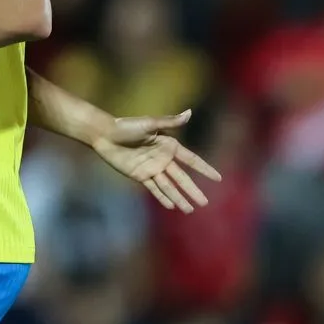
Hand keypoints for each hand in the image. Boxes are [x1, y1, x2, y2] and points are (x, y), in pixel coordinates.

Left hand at [89, 110, 222, 212]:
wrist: (105, 135)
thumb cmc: (127, 126)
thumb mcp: (149, 124)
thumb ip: (169, 122)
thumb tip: (189, 113)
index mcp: (169, 146)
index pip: (192, 160)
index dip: (205, 169)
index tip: (218, 178)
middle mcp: (163, 159)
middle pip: (182, 178)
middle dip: (193, 190)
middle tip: (205, 203)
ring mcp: (152, 168)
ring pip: (169, 186)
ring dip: (179, 198)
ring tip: (190, 210)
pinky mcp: (140, 175)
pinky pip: (154, 188)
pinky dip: (162, 197)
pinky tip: (171, 206)